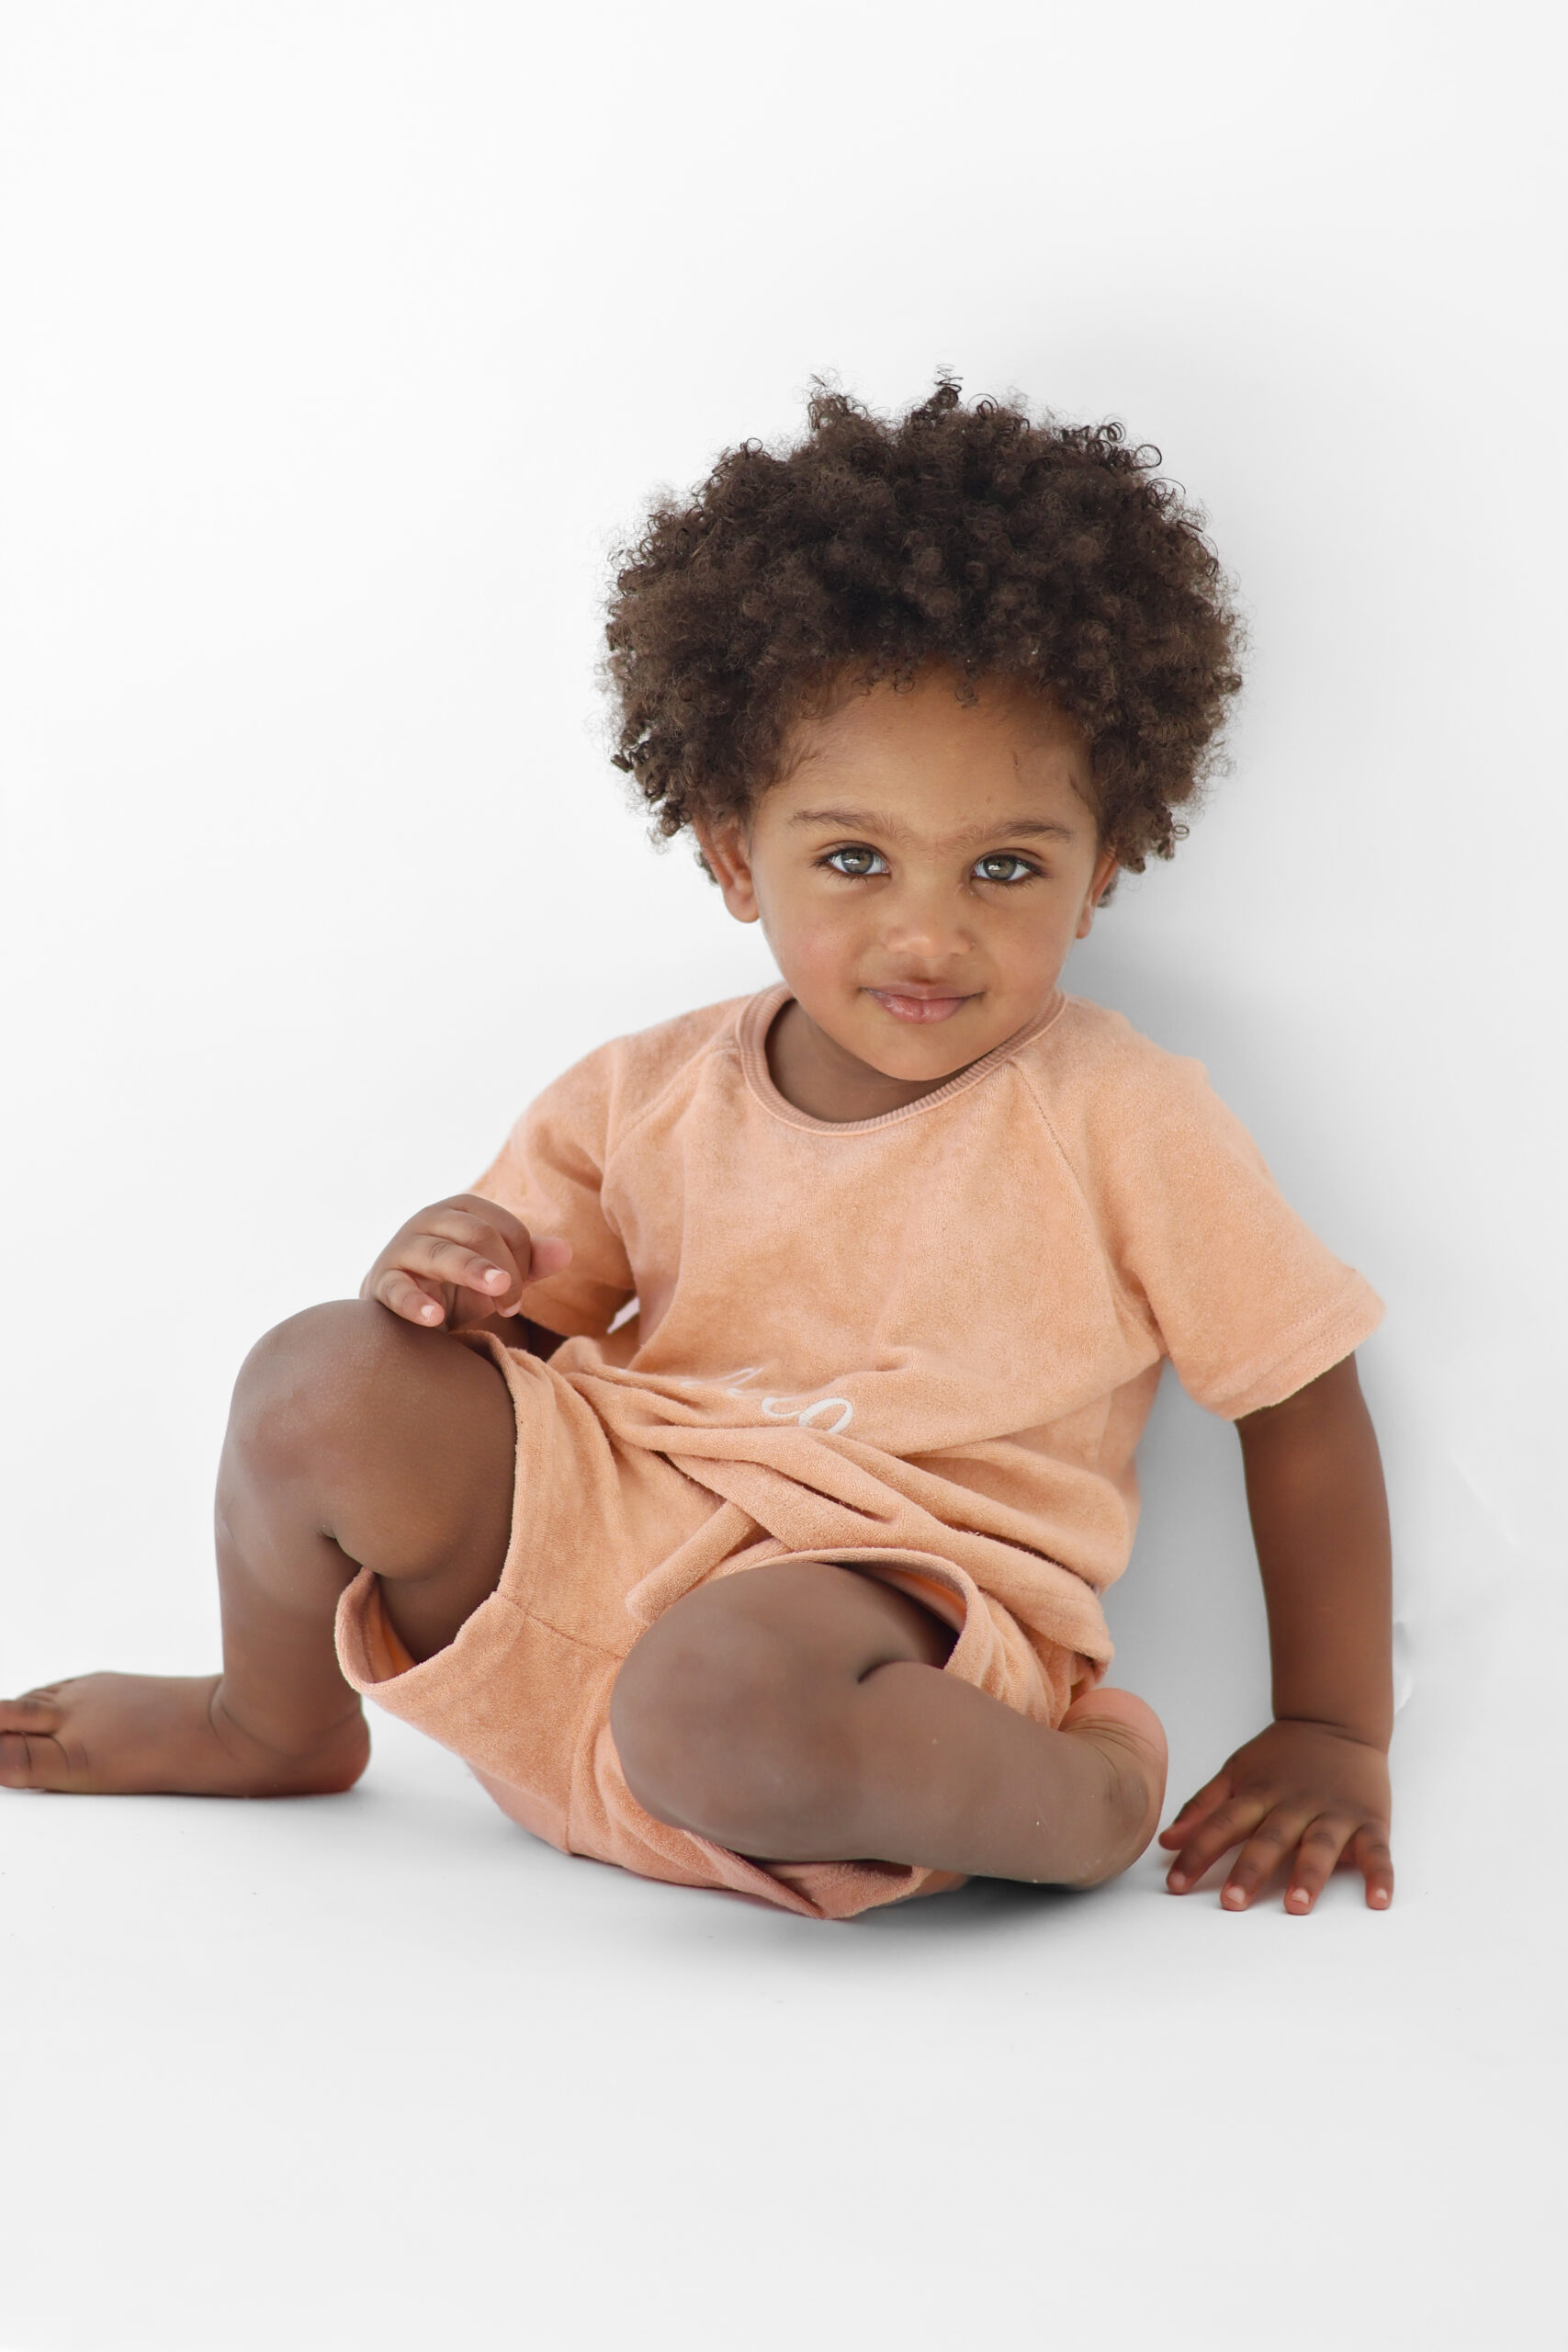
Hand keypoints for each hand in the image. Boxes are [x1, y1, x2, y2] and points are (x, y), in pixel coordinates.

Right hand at [360, 1194, 571, 1330]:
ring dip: (471, 1271)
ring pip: (440, 1253)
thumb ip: (530, 1262)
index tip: (516, 1298)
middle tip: (512, 1307)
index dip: (521, 1262)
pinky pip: (398, 1289)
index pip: (503, 1226)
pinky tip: (435, 1318)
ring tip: (496, 1291)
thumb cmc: (455, 1287)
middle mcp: (431, 1219)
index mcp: (463, 1210)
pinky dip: (415, 1303)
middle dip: (503, 1269)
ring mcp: (403, 1248)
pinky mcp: (382, 1281)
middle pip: (477, 1233)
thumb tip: (567, 1250)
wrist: (401, 1310)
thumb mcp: (497, 1275)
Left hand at [1157, 1718, 1392, 1913]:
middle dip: (1250, 1870)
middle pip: (1269, 1839)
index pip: (1222, 1825)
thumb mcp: (1236, 1771)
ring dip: (1308, 1875)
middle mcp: (1295, 1804)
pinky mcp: (1369, 1821)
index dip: (1197, 1853)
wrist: (1336, 1721)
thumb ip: (1203, 1807)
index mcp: (1259, 1793)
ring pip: (1319, 1846)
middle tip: (1232, 1902)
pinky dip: (1380, 1876)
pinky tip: (1378, 1901)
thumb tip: (1166, 1840)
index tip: (1176, 1884)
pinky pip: (1376, 1852)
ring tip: (1297, 1905)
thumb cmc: (1282, 1756)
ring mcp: (1334, 1812)